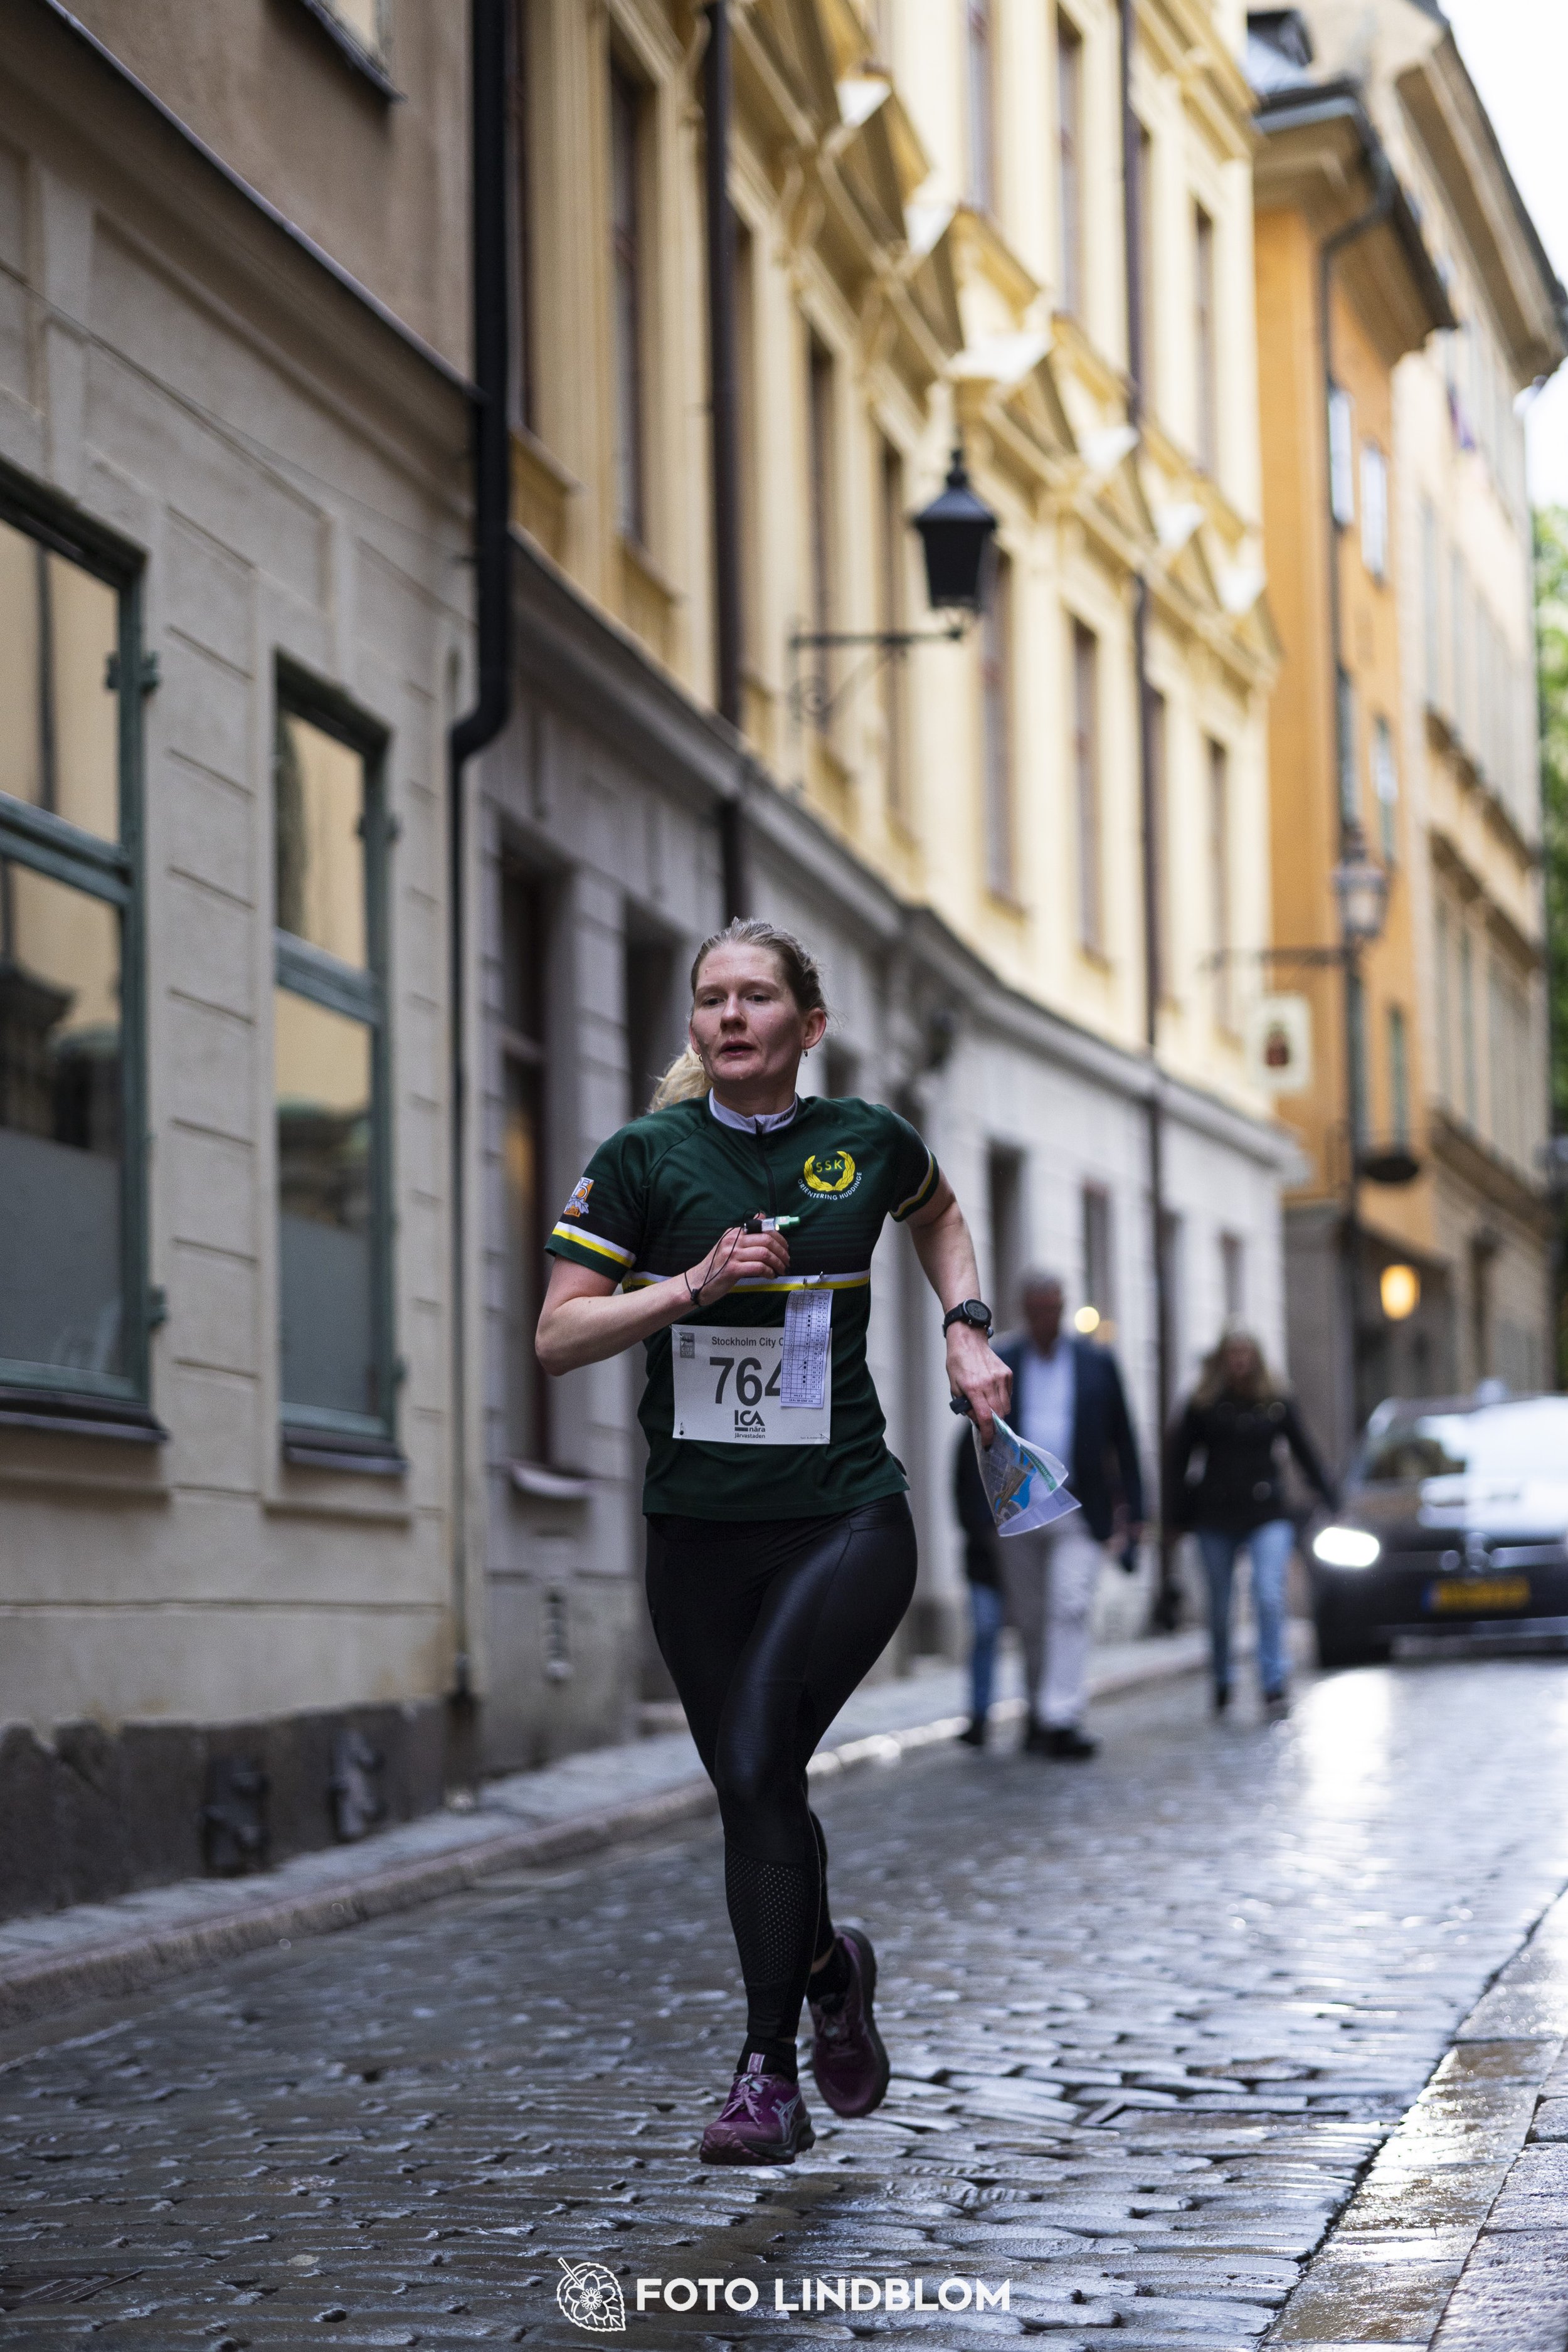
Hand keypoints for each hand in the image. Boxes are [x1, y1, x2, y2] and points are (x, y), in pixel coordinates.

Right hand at [685, 1220, 788, 1305]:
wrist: (698, 1282)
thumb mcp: (730, 1245)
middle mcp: (733, 1240)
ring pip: (764, 1253)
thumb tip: (762, 1216)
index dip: (779, 1237)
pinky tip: (771, 1276)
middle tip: (787, 1261)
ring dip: (778, 1263)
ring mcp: (732, 1254)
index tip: (785, 1248)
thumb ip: (747, 1233)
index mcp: (734, 1233)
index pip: (763, 1228)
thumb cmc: (717, 1266)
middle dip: (782, 1251)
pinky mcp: (732, 1269)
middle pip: (767, 1239)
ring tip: (781, 1269)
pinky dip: (769, 1272)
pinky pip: (758, 1267)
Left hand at [946, 1324, 1009, 1445]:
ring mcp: (1001, 1378)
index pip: (985, 1418)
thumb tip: (977, 1421)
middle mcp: (989, 1383)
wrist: (968, 1341)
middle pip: (999, 1415)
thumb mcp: (954, 1387)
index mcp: (974, 1388)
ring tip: (987, 1406)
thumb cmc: (958, 1363)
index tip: (988, 1443)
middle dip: (994, 1425)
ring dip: (998, 1413)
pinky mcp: (1008, 1374)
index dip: (988, 1434)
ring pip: (1006, 1406)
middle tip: (987, 1426)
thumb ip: (965, 1406)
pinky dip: (1002, 1400)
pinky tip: (992, 1393)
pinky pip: (1008, 1395)